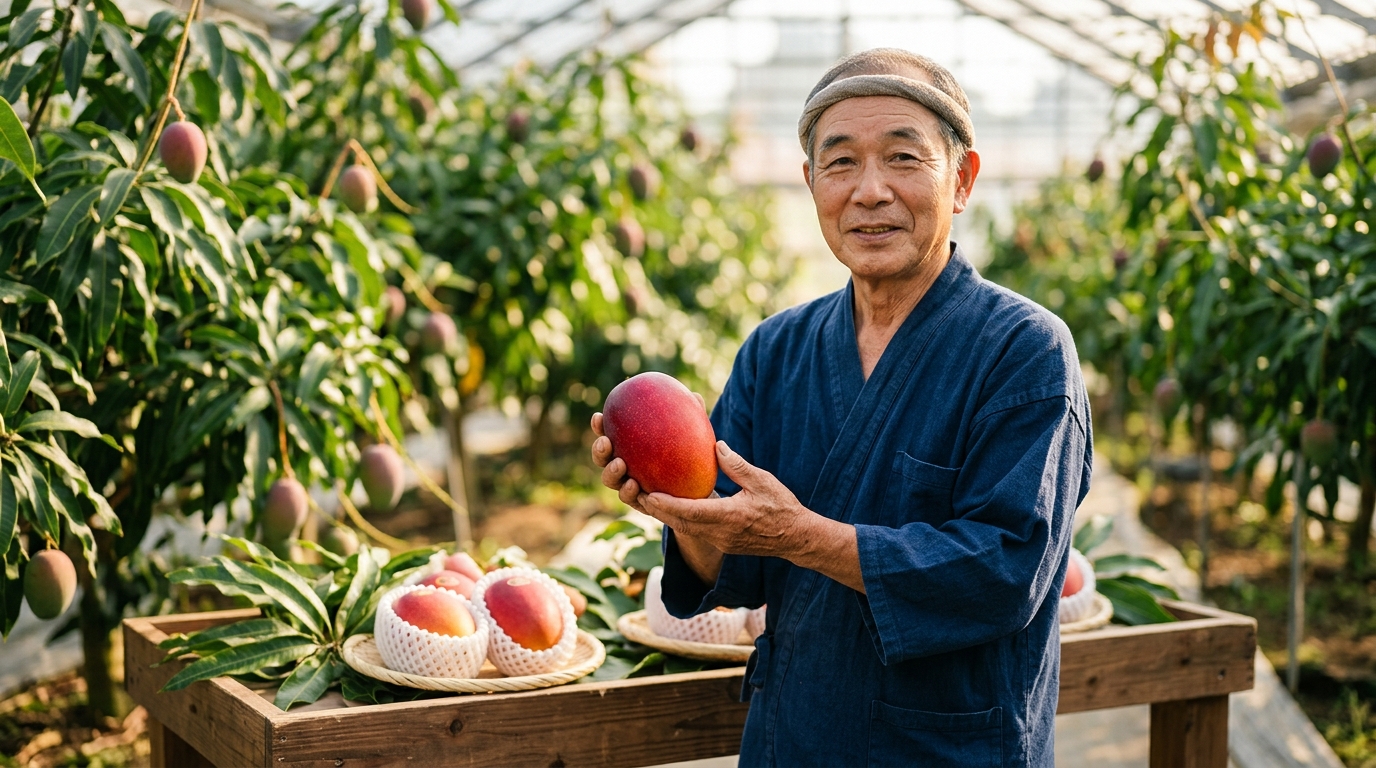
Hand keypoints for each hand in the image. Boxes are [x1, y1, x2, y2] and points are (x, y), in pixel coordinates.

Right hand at [589, 392, 706, 514]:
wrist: (701, 491)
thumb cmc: (693, 457)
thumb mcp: (695, 437)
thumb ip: (692, 416)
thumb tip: (693, 395)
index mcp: (631, 446)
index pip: (611, 434)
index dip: (600, 426)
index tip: (599, 417)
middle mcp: (626, 465)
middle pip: (603, 457)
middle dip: (599, 450)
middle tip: (606, 442)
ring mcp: (630, 484)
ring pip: (610, 479)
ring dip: (610, 472)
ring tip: (620, 464)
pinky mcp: (640, 503)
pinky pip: (630, 498)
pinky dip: (628, 491)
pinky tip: (634, 485)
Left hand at [646, 441, 862, 591]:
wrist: (796, 537)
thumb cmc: (782, 506)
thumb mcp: (762, 481)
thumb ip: (736, 465)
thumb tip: (716, 445)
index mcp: (729, 518)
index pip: (691, 513)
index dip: (667, 504)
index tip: (648, 494)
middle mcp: (720, 533)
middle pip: (679, 523)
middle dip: (657, 510)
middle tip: (636, 493)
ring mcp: (720, 541)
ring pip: (684, 529)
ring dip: (665, 515)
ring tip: (646, 499)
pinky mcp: (722, 543)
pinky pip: (694, 531)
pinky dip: (679, 519)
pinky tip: (670, 507)